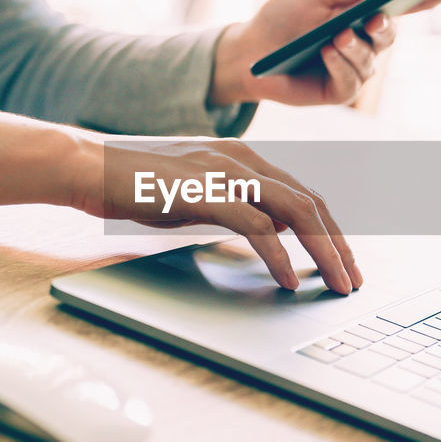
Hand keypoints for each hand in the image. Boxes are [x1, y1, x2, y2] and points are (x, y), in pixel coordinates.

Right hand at [0, 111, 360, 293]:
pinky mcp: (205, 191)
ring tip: (335, 283)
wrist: (87, 165)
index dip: (331, 229)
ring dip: (322, 251)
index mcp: (243, 158)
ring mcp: (225, 172)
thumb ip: (235, 206)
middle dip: (339, 244)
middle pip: (311, 202)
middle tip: (352, 280)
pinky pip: (256, 226)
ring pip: (296, 212)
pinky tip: (287, 280)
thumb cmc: (135, 184)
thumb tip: (273, 233)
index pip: (304, 193)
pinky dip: (278, 256)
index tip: (344, 261)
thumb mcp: (197, 193)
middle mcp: (243, 159)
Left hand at [209, 0, 440, 106]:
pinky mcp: (341, 90)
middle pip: (394, 33)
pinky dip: (341, 63)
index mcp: (367, 11)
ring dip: (356, 46)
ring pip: (374, 58)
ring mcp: (357, 68)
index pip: (415, 3)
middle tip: (372, 19)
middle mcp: (368, 41)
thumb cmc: (284, 16)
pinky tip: (327, 52)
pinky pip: (353, 79)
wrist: (249, 50)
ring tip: (334, 36)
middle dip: (386, 26)